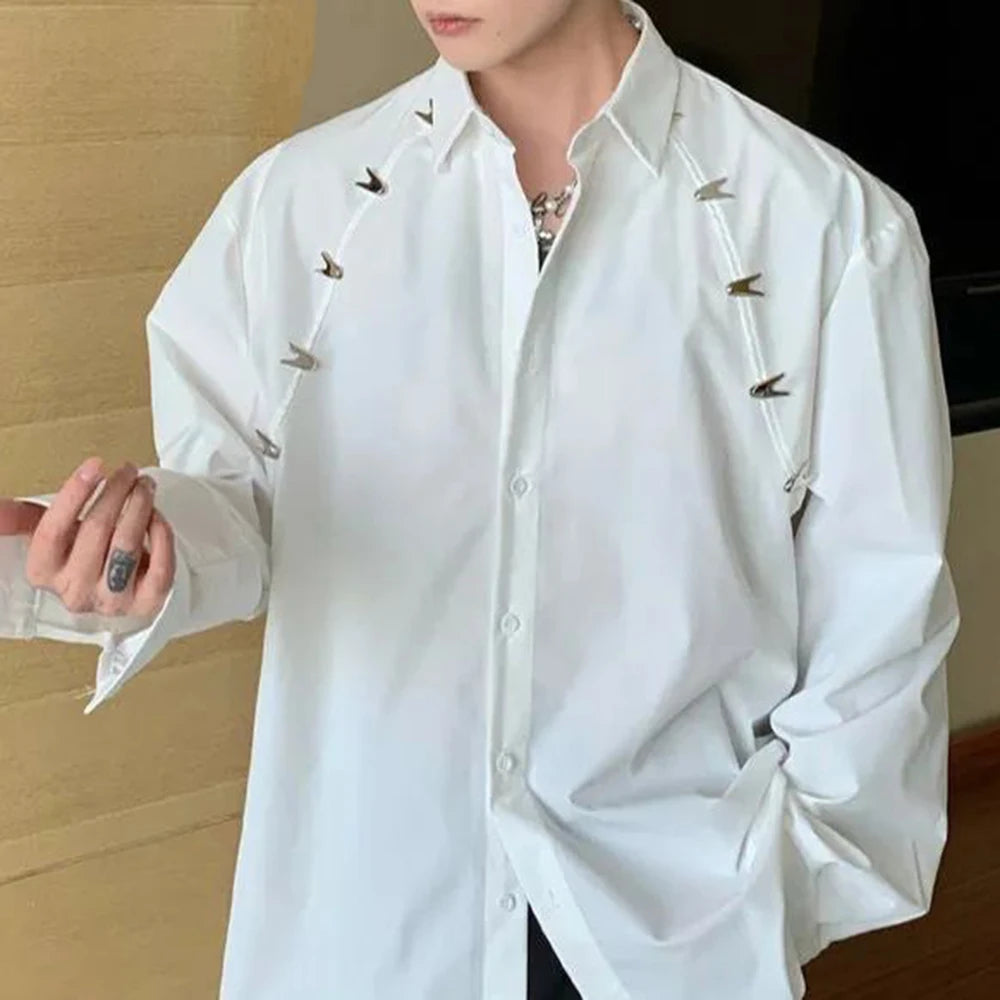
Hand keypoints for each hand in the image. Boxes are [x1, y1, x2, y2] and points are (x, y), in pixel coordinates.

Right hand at [0, 456, 174, 619]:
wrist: (119, 587)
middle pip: (96, 530)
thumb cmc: (82, 553)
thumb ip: (23, 518)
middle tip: (128, 470)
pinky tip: (157, 515)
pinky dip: (162, 536)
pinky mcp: (146, 605)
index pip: (53, 530)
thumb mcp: (51, 534)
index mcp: (43, 572)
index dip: (75, 494)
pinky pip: (160, 568)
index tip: (95, 464)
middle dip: (116, 492)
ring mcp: (111, 601)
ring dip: (140, 507)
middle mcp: (74, 592)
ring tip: (145, 486)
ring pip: (128, 546)